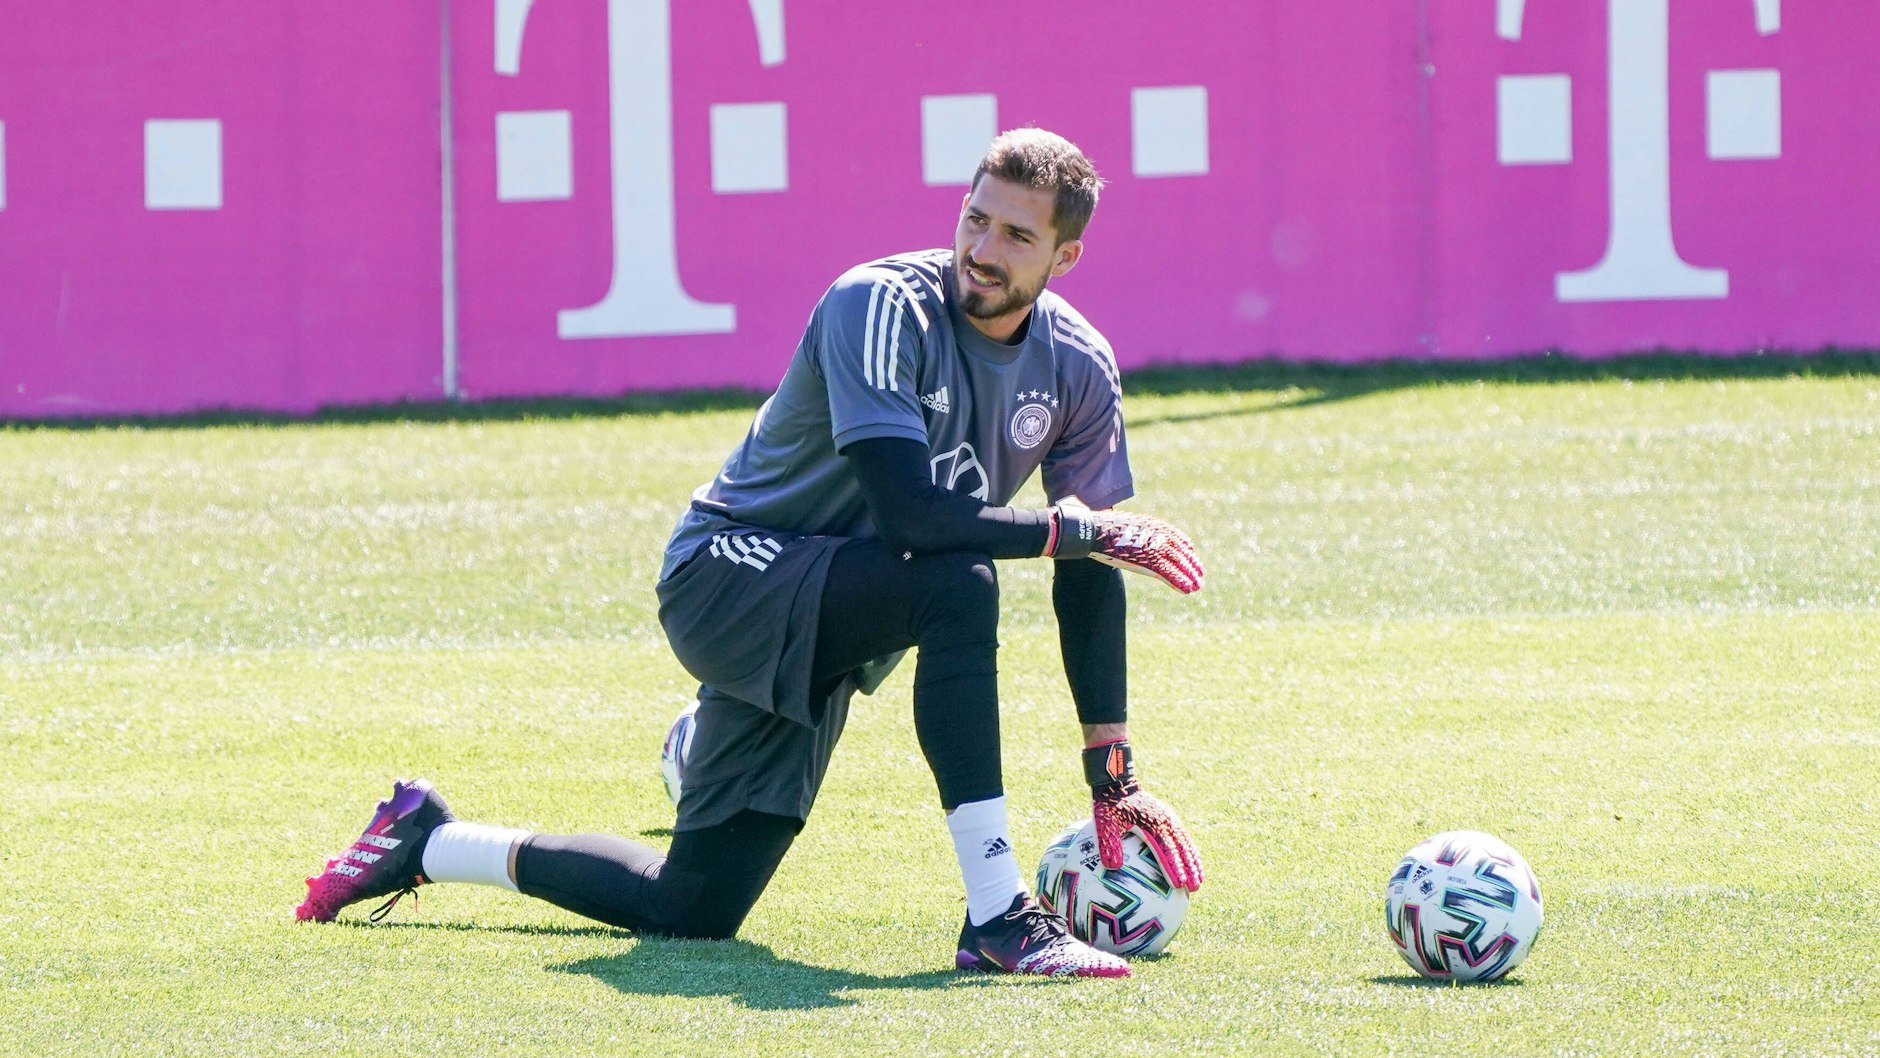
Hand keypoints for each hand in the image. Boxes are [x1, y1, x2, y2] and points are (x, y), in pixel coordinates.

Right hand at [1048, 502, 1203, 594]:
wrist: (1085, 530)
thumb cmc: (1089, 523)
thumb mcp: (1106, 521)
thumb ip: (1112, 524)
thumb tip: (1087, 511)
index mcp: (1145, 523)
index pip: (1171, 534)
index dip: (1183, 545)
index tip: (1191, 553)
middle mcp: (1152, 532)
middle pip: (1177, 549)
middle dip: (1190, 563)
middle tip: (1200, 574)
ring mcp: (1149, 546)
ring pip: (1176, 562)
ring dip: (1188, 575)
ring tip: (1198, 586)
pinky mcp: (1145, 560)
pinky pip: (1166, 573)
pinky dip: (1179, 581)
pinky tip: (1188, 590)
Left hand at [1084, 740, 1203, 891]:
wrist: (1117, 783)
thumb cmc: (1109, 804)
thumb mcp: (1104, 822)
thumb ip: (1109, 843)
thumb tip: (1112, 867)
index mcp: (1151, 823)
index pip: (1166, 849)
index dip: (1173, 867)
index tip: (1179, 884)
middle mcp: (1165, 821)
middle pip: (1182, 848)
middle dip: (1189, 869)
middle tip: (1194, 888)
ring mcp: (1169, 818)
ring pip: (1186, 843)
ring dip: (1194, 862)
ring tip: (1199, 881)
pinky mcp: (1169, 817)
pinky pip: (1183, 836)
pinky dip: (1190, 851)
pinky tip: (1192, 863)